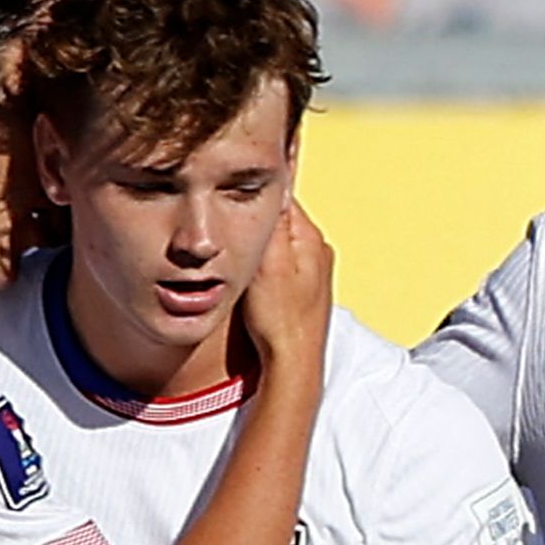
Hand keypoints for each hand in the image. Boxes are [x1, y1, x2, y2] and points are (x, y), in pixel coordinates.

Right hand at [239, 198, 332, 370]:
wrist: (293, 362)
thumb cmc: (279, 318)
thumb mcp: (268, 264)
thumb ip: (273, 224)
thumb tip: (277, 182)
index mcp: (309, 237)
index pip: (280, 194)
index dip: (252, 191)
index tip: (228, 192)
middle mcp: (317, 248)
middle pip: (278, 216)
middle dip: (253, 217)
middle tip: (227, 222)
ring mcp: (313, 269)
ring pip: (279, 239)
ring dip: (259, 240)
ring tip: (239, 249)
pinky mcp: (304, 287)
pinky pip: (281, 260)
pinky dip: (265, 261)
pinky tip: (253, 274)